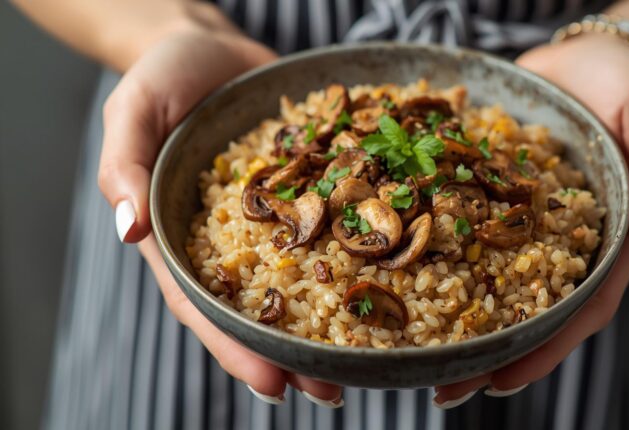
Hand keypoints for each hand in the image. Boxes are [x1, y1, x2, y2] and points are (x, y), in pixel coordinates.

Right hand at [97, 26, 342, 406]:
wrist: (212, 46)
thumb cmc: (161, 76)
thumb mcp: (133, 111)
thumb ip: (124, 168)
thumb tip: (129, 231)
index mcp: (182, 236)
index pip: (203, 305)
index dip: (235, 349)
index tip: (273, 385)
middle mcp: (231, 239)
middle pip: (258, 309)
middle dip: (291, 354)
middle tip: (330, 393)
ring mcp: (272, 220)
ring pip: (300, 280)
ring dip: (329, 323)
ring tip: (363, 362)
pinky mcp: (306, 192)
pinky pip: (330, 226)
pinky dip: (354, 256)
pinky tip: (387, 278)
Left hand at [434, 34, 628, 405]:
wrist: (587, 57)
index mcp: (604, 242)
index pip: (579, 311)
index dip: (544, 350)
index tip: (500, 381)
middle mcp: (557, 242)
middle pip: (525, 310)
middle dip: (487, 353)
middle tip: (442, 388)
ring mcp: (520, 222)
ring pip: (487, 278)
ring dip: (453, 318)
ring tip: (414, 351)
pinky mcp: (490, 194)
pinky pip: (462, 227)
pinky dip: (435, 250)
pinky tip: (399, 268)